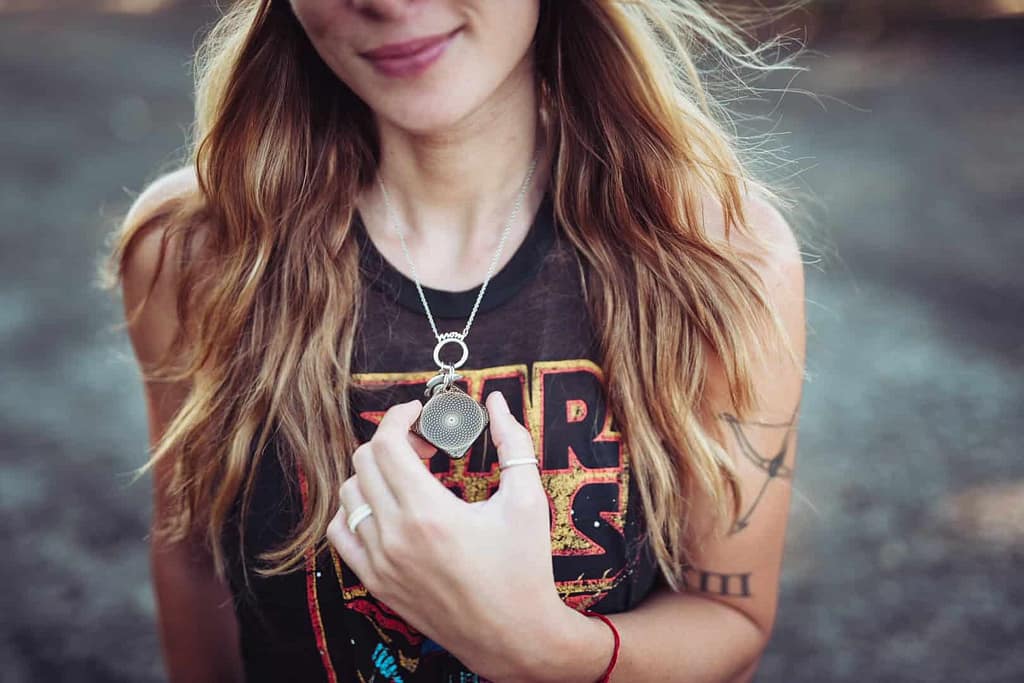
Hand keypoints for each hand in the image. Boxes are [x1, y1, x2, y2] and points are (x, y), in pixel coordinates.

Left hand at [326, 391, 565, 680]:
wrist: (515, 636)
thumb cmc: (524, 569)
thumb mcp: (528, 499)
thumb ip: (513, 442)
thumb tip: (495, 401)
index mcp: (429, 513)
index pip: (386, 444)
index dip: (398, 417)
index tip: (418, 413)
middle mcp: (395, 537)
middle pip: (363, 462)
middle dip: (391, 440)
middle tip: (424, 444)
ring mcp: (380, 563)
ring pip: (348, 495)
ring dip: (373, 473)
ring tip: (408, 475)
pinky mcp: (376, 582)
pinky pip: (341, 533)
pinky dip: (356, 510)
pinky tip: (386, 507)